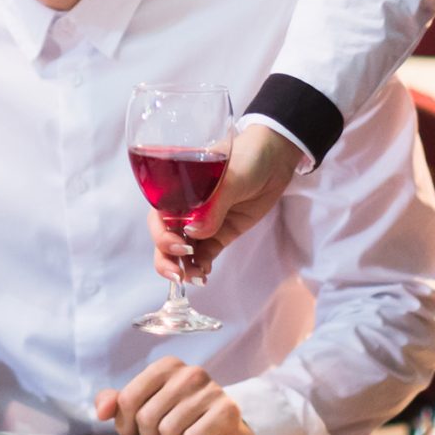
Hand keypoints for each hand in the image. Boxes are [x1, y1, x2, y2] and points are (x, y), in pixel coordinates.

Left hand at [94, 359, 256, 434]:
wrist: (225, 434)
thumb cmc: (178, 419)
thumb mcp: (143, 408)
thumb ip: (116, 404)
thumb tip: (100, 413)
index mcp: (166, 365)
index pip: (127, 400)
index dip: (126, 426)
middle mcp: (190, 372)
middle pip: (146, 417)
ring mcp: (212, 389)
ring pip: (168, 431)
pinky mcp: (228, 411)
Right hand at [151, 124, 301, 282]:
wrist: (276, 160)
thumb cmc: (246, 156)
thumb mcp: (229, 176)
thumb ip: (213, 204)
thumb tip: (195, 232)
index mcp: (176, 188)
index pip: (158, 215)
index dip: (161, 234)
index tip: (178, 245)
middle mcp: (185, 207)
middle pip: (165, 236)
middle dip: (166, 258)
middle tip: (178, 274)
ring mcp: (202, 222)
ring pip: (182, 250)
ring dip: (183, 267)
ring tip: (195, 278)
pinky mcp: (220, 234)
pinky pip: (204, 254)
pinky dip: (200, 266)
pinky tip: (204, 275)